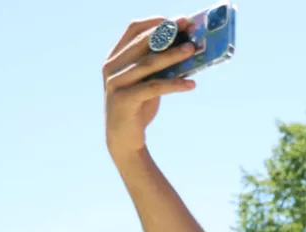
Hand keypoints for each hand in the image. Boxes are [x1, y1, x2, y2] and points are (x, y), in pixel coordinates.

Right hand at [102, 17, 197, 156]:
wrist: (124, 138)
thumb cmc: (139, 105)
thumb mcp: (148, 81)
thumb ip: (160, 66)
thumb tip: (189, 49)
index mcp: (116, 57)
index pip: (132, 29)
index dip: (155, 22)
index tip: (177, 19)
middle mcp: (112, 66)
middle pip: (142, 42)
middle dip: (167, 32)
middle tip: (189, 26)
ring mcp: (116, 82)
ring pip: (148, 63)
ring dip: (173, 55)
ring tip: (193, 49)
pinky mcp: (124, 99)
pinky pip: (154, 87)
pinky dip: (175, 84)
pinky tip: (192, 84)